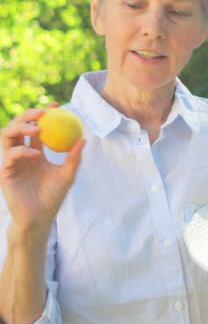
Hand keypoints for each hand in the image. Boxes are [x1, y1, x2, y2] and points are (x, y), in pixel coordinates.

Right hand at [0, 105, 85, 236]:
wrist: (39, 218)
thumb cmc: (53, 198)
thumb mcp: (67, 175)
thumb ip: (73, 157)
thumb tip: (84, 138)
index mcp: (34, 152)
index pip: (37, 127)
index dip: (44, 114)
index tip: (56, 105)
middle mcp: (21, 154)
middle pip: (18, 126)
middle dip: (28, 114)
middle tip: (43, 113)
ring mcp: (11, 162)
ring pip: (7, 135)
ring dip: (20, 127)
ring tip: (37, 129)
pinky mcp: (5, 172)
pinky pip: (10, 155)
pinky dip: (23, 151)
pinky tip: (36, 155)